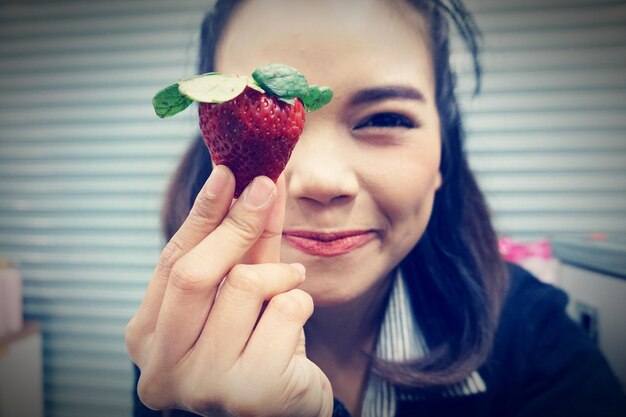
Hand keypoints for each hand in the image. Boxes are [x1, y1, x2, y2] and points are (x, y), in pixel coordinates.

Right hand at [125, 165, 332, 416]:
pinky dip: (298, 303)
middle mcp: (161, 367)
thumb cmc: (256, 345)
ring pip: (244, 287)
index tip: (227, 171)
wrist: (287, 406)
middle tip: (265, 185)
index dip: (202, 213)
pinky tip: (295, 324)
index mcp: (146, 337)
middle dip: (236, 222)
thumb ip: (241, 246)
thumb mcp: (239, 291)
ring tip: (290, 285)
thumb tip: (254, 182)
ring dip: (280, 276)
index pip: (172, 261)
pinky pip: (285, 312)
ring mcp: (202, 385)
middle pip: (194, 273)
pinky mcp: (250, 394)